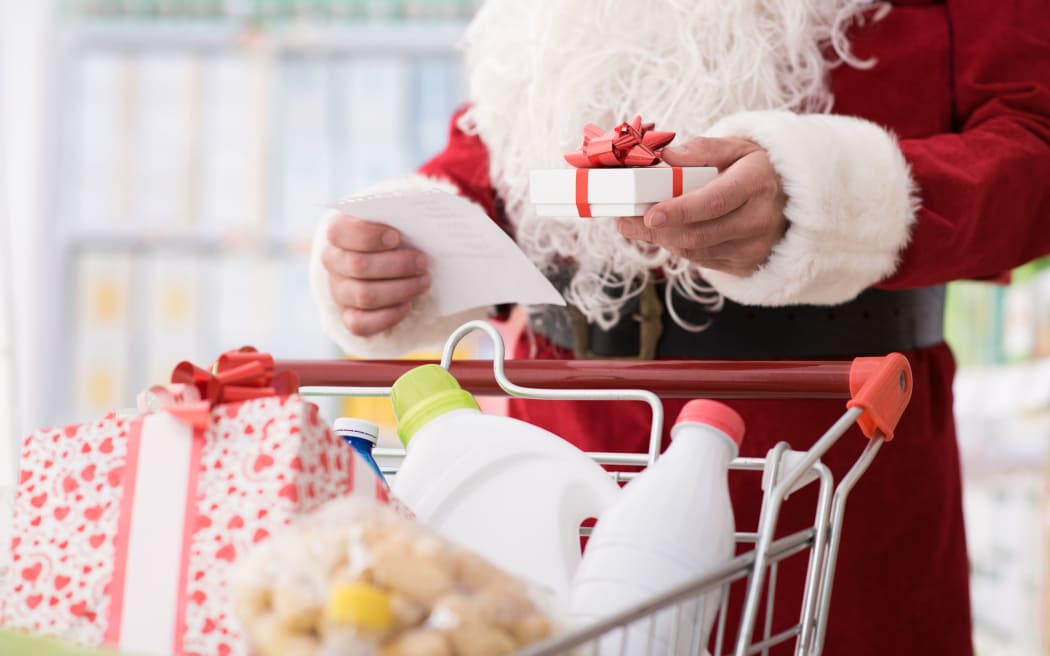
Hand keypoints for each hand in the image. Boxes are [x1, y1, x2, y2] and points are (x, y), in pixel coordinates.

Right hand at [322, 215, 430, 336]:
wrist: (390, 258)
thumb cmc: (396, 235)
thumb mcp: (397, 219)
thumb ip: (402, 213)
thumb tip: (426, 218)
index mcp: (339, 232)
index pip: (339, 232)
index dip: (368, 236)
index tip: (396, 237)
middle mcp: (333, 261)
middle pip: (358, 266)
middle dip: (397, 265)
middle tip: (423, 262)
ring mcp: (339, 290)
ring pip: (363, 296)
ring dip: (400, 289)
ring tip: (424, 282)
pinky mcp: (348, 316)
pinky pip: (360, 324)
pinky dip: (388, 316)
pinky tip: (407, 305)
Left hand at [617, 137, 787, 276]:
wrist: (791, 200)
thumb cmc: (757, 170)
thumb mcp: (738, 148)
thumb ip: (703, 150)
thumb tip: (668, 157)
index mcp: (756, 184)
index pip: (713, 202)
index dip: (679, 211)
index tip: (649, 214)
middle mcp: (759, 219)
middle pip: (698, 234)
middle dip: (658, 230)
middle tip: (627, 220)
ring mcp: (754, 247)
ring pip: (696, 251)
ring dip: (663, 240)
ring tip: (642, 225)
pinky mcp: (747, 265)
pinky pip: (703, 262)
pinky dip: (679, 248)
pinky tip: (668, 234)